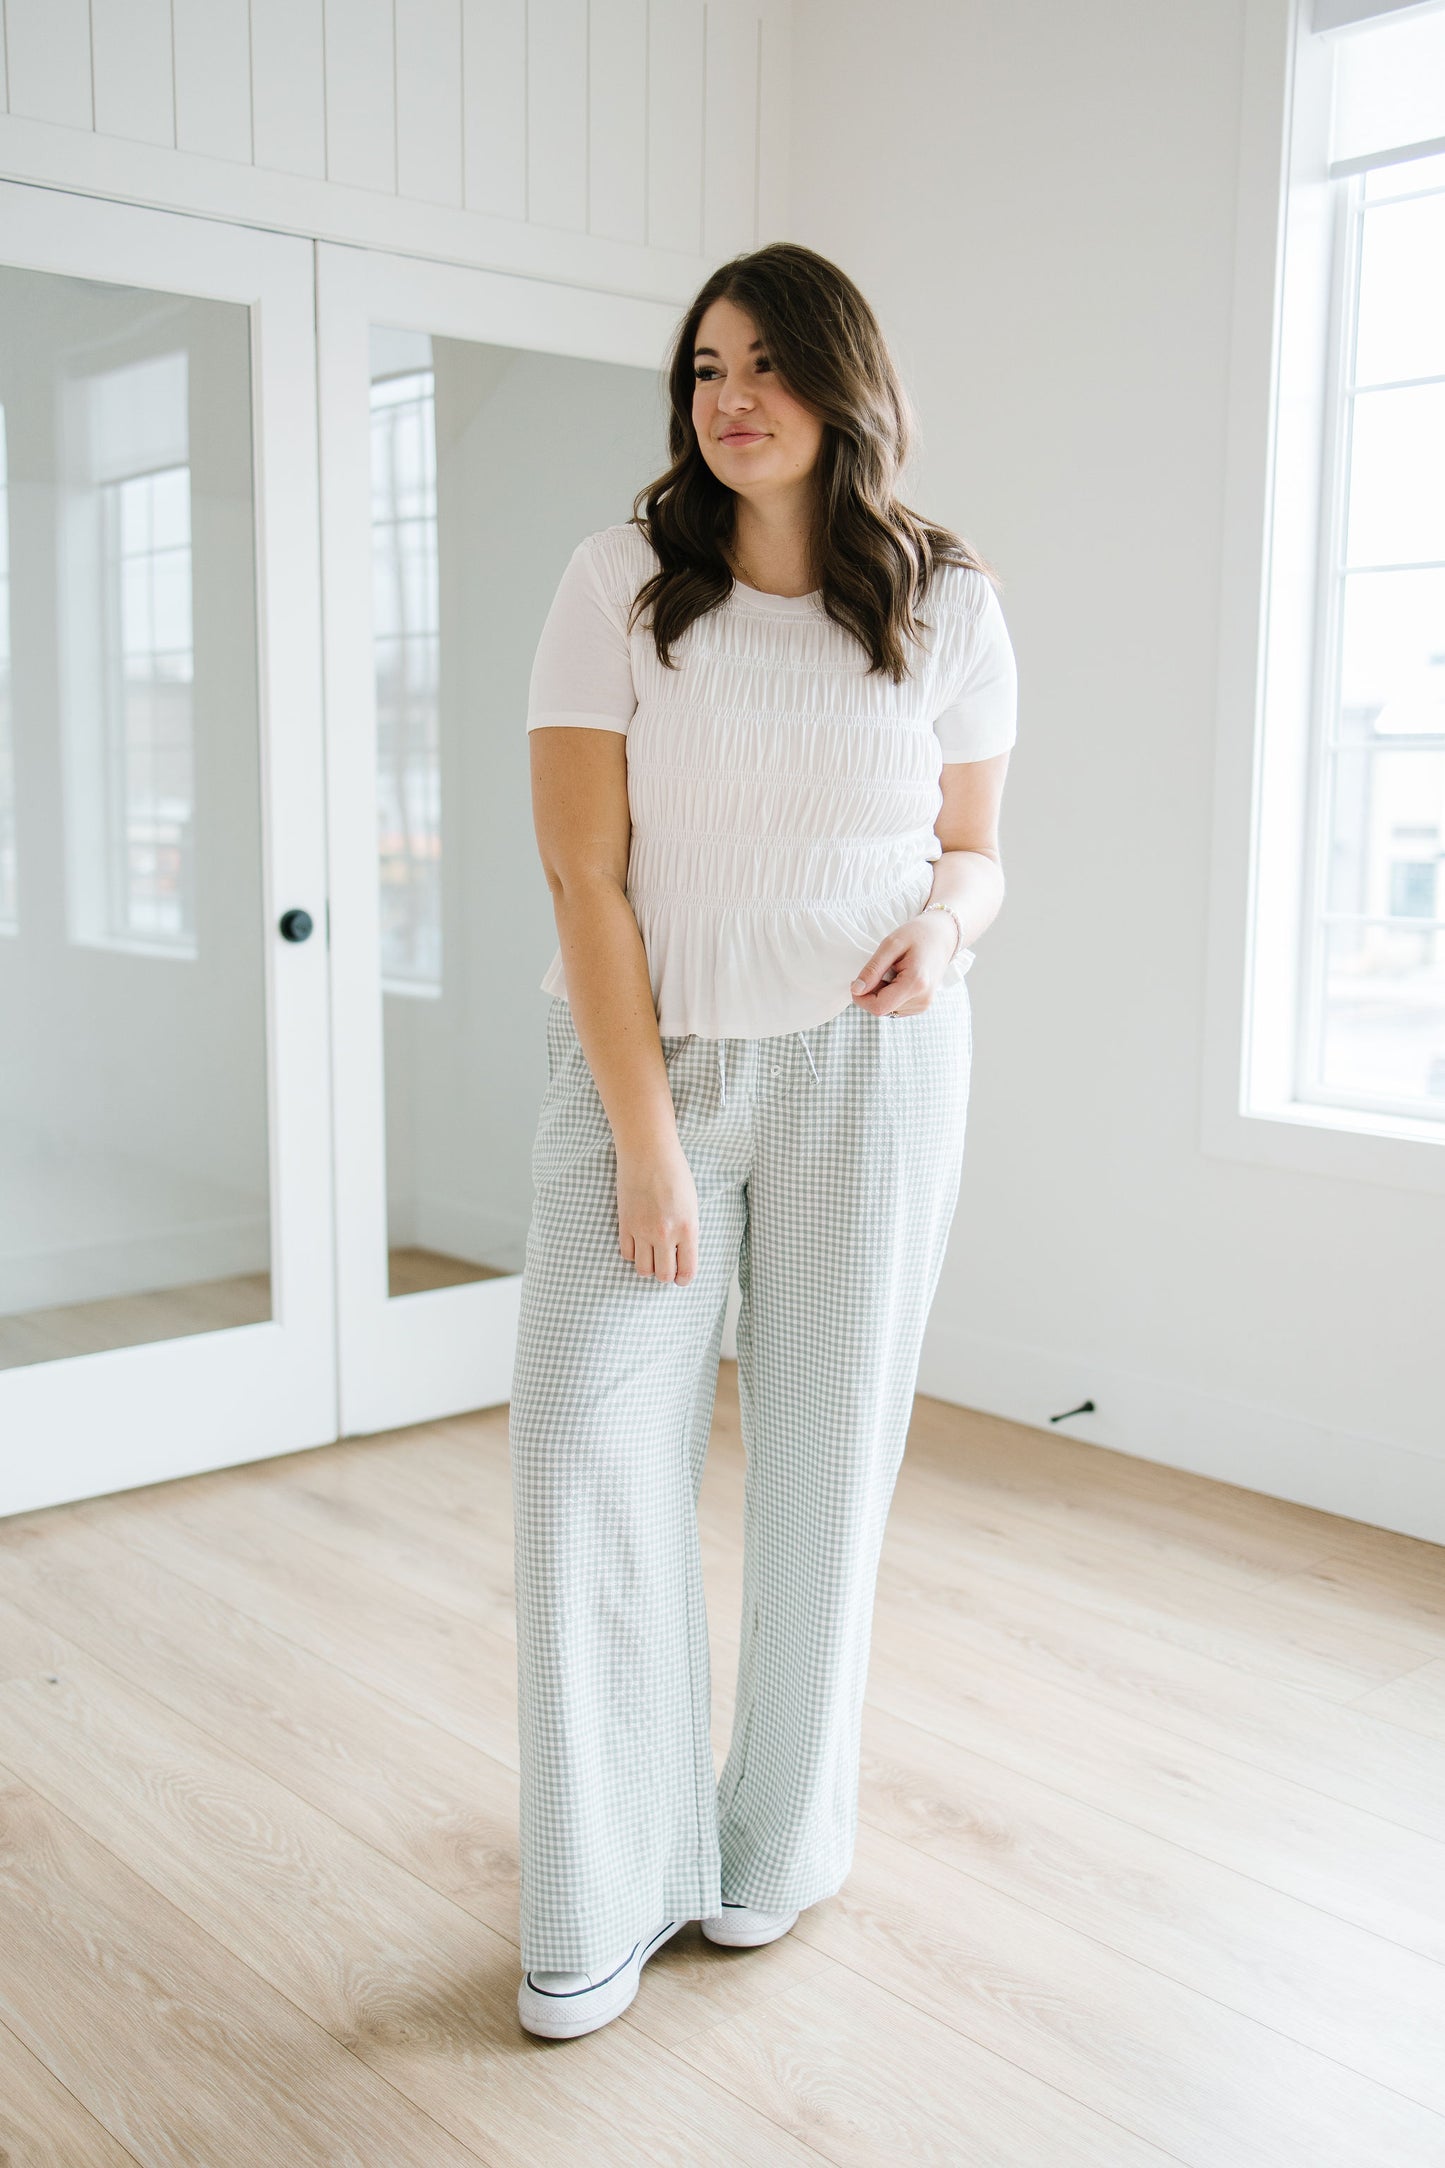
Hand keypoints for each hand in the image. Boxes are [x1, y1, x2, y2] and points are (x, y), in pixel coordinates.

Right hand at [616, 1138, 699, 1283]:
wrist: (648, 1152)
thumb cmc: (674, 1173)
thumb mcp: (692, 1204)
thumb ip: (688, 1232)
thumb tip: (682, 1256)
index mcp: (688, 1228)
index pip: (687, 1271)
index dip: (685, 1279)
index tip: (682, 1277)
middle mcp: (665, 1233)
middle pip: (663, 1275)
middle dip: (667, 1275)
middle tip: (668, 1266)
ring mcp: (642, 1230)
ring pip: (643, 1269)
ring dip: (649, 1267)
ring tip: (653, 1255)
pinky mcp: (624, 1224)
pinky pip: (626, 1254)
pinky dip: (633, 1254)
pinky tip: (639, 1243)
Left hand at [849, 911, 957, 1015]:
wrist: (943, 936)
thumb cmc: (917, 935)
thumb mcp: (890, 945)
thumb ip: (872, 969)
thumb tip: (856, 990)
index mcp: (915, 984)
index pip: (878, 1007)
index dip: (861, 998)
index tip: (856, 981)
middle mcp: (922, 999)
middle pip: (881, 1009)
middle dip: (871, 993)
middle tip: (880, 969)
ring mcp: (924, 1005)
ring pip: (887, 1009)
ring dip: (881, 993)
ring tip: (893, 971)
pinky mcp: (922, 1006)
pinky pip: (895, 1007)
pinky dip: (890, 995)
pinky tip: (898, 978)